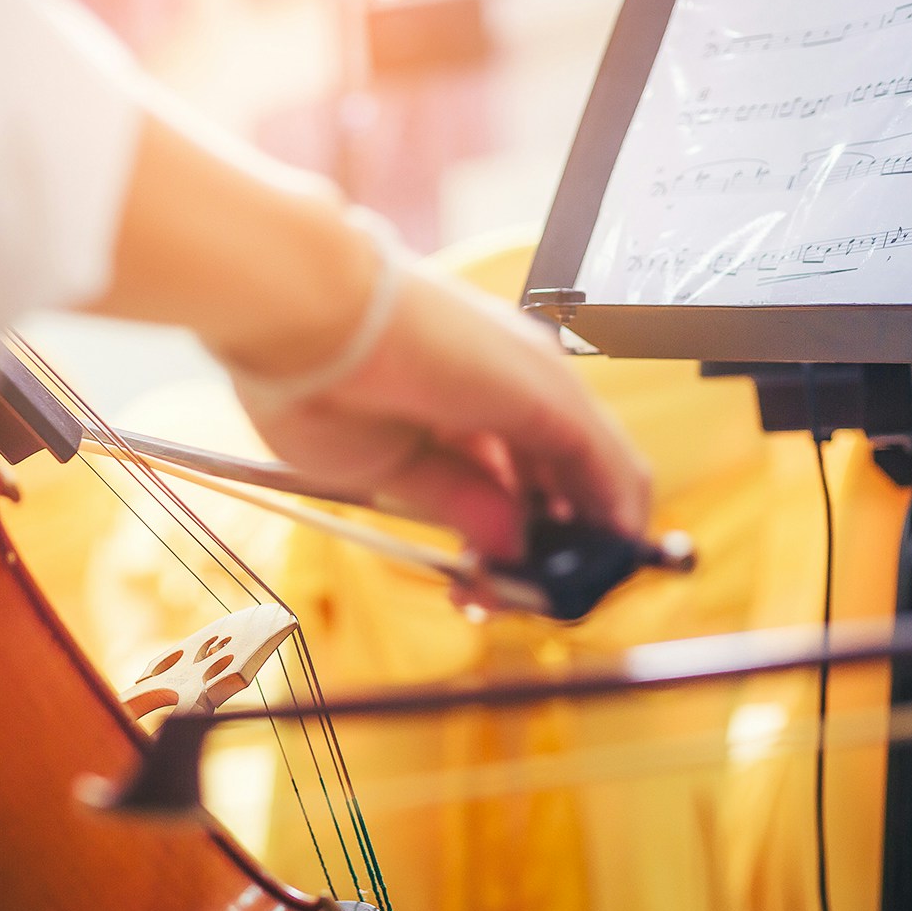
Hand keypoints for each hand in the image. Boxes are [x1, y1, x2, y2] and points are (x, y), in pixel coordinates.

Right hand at [230, 262, 650, 560]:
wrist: (300, 311)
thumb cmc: (312, 381)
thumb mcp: (387, 467)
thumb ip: (456, 503)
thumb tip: (509, 546)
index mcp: (456, 393)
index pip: (508, 475)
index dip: (502, 537)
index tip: (475, 585)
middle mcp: (506, 380)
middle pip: (556, 478)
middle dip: (543, 550)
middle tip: (505, 599)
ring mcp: (535, 382)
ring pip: (592, 476)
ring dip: (581, 548)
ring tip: (551, 598)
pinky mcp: (553, 396)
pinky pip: (610, 472)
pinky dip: (612, 526)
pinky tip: (601, 567)